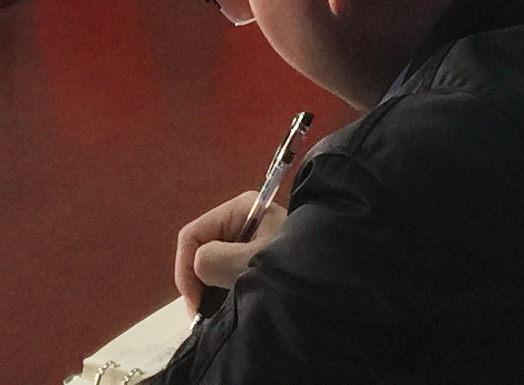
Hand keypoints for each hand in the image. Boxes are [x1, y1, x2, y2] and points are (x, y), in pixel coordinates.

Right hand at [173, 189, 287, 310]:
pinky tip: (234, 306)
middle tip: (205, 313)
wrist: (337, 282)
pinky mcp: (259, 259)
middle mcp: (245, 220)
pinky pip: (229, 273)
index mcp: (242, 209)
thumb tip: (200, 265)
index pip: (193, 234)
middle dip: (198, 281)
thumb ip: (214, 260)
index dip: (185, 268)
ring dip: (211, 289)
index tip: (195, 303)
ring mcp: (252, 240)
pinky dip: (225, 291)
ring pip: (213, 263)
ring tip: (220, 312)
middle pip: (202, 248)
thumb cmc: (295, 264)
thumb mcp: (248, 264)